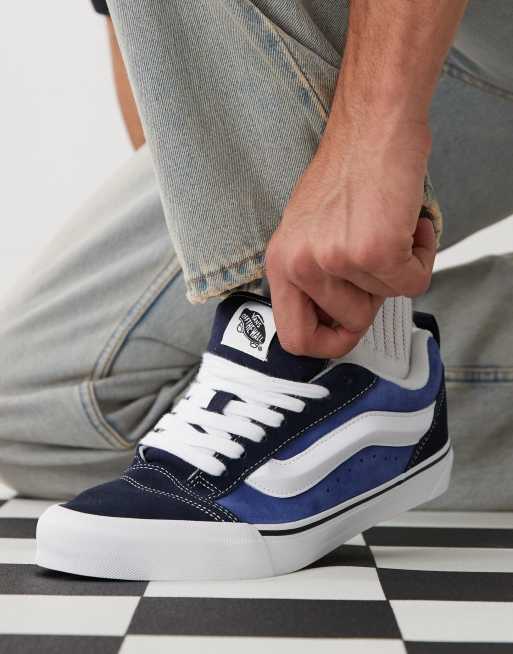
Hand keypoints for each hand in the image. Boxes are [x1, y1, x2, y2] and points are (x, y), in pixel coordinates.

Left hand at [266, 119, 435, 358]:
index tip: (348, 331)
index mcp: (280, 263)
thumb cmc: (346, 175)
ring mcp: (335, 259)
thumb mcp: (308, 233)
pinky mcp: (374, 250)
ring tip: (389, 226)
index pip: (295, 337)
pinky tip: (409, 223)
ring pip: (385, 300)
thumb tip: (337, 322)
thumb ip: (314, 278)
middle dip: (374, 297)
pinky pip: (413, 282)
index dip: (327, 344)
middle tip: (376, 257)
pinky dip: (422, 256)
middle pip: (350, 323)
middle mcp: (300, 265)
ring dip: (398, 268)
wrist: (373, 125)